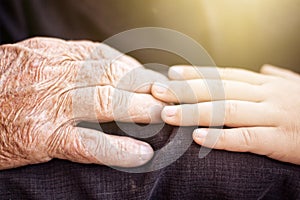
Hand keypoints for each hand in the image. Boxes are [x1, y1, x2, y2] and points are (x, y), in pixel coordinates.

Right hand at [0, 37, 166, 169]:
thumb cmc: (7, 85)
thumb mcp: (36, 60)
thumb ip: (70, 63)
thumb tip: (107, 69)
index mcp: (53, 55)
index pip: (106, 58)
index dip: (135, 69)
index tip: (153, 79)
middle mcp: (54, 76)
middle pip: (112, 78)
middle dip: (146, 88)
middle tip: (171, 97)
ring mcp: (49, 107)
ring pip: (106, 104)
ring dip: (141, 110)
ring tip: (166, 117)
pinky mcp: (41, 138)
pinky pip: (86, 143)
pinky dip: (116, 150)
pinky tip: (140, 155)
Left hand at [152, 65, 299, 164]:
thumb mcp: (295, 87)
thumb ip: (276, 78)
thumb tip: (261, 69)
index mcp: (266, 84)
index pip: (224, 75)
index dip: (197, 74)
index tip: (173, 73)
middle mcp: (266, 95)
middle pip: (219, 90)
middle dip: (186, 90)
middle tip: (159, 90)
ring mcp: (273, 116)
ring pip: (227, 111)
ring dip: (194, 112)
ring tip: (168, 113)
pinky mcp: (281, 140)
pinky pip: (246, 138)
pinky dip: (221, 138)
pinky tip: (198, 137)